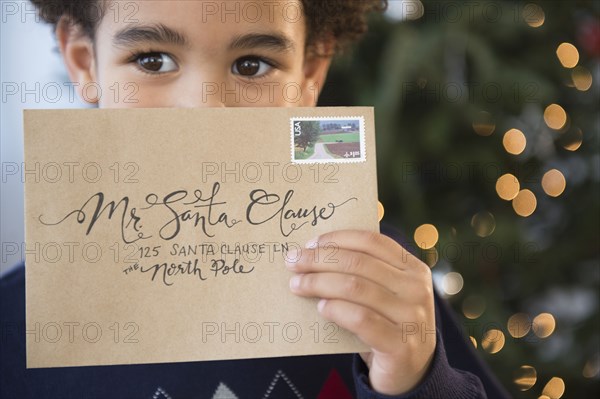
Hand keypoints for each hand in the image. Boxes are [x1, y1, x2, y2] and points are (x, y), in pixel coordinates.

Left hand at [286, 230, 436, 394]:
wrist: (410, 372)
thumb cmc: (388, 324)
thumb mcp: (385, 293)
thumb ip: (364, 273)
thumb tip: (315, 253)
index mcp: (414, 269)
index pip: (372, 242)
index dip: (337, 239)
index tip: (310, 243)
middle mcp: (417, 290)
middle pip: (358, 263)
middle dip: (320, 260)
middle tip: (292, 261)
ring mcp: (411, 318)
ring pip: (355, 288)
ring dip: (319, 283)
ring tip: (298, 285)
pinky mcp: (400, 345)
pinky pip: (360, 319)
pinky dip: (336, 309)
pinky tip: (320, 308)